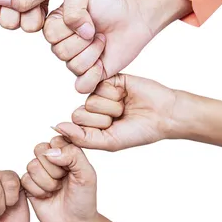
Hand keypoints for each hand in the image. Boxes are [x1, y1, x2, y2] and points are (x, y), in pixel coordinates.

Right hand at [21, 137, 98, 221]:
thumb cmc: (84, 199)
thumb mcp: (87, 175)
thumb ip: (74, 155)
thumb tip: (51, 151)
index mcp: (66, 152)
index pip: (55, 140)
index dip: (62, 156)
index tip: (72, 170)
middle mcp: (51, 159)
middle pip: (40, 150)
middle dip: (53, 170)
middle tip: (63, 181)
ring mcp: (38, 171)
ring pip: (32, 165)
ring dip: (47, 183)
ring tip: (55, 190)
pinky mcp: (28, 184)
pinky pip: (25, 179)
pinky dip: (38, 191)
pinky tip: (46, 196)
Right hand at [43, 0, 191, 92]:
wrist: (134, 15)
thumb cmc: (108, 1)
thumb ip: (71, 4)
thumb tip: (78, 31)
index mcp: (56, 25)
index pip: (50, 35)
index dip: (71, 27)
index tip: (87, 17)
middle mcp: (63, 44)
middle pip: (60, 52)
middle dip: (84, 40)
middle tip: (97, 31)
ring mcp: (76, 60)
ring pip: (73, 67)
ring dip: (93, 53)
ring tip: (103, 41)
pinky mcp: (91, 75)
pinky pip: (82, 86)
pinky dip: (92, 77)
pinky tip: (101, 63)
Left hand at [54, 74, 178, 151]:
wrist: (165, 115)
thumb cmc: (139, 132)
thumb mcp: (110, 141)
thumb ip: (82, 138)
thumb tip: (57, 127)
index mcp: (90, 126)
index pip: (76, 126)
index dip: (95, 129)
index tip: (112, 129)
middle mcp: (93, 109)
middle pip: (79, 113)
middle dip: (102, 118)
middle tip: (120, 117)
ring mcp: (100, 94)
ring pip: (91, 99)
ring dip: (111, 106)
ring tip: (125, 106)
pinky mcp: (110, 79)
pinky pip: (100, 84)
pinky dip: (115, 92)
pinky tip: (125, 94)